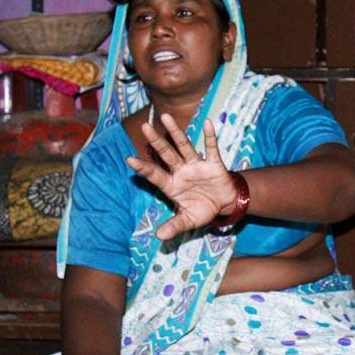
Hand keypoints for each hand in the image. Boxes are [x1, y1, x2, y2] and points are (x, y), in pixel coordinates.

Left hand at [127, 113, 238, 239]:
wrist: (224, 205)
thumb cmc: (202, 210)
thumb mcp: (188, 221)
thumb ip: (174, 226)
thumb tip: (159, 237)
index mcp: (172, 185)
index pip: (155, 174)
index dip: (143, 167)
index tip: (129, 159)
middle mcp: (181, 171)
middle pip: (166, 154)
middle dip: (156, 142)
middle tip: (145, 127)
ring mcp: (196, 166)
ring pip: (184, 146)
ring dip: (176, 132)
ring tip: (165, 117)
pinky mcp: (214, 164)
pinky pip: (211, 149)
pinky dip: (210, 137)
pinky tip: (208, 123)